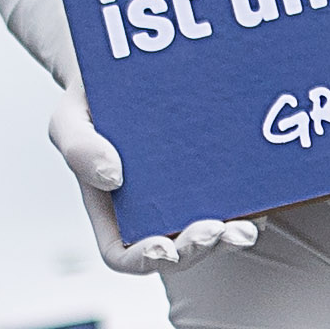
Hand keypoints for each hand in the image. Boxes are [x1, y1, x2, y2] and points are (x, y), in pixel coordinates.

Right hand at [47, 84, 258, 275]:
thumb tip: (112, 177)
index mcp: (113, 212)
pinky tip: (260, 198)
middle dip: (199, 249)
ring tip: (247, 226)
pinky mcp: (214, 178)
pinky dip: (249, 207)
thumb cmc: (90, 102)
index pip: (125, 255)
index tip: (164, 249)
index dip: (146, 259)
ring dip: (230, 237)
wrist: (124, 68)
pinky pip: (235, 203)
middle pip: (177, 252)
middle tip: (217, 231)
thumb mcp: (69, 119)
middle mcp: (152, 213)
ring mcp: (187, 198)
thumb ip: (78, 148)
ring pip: (211, 234)